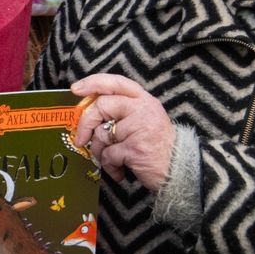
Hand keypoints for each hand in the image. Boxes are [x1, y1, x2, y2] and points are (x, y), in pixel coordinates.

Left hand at [72, 74, 175, 191]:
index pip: (116, 82)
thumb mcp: (144, 121)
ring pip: (102, 134)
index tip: (76, 89)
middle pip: (101, 105)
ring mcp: (140, 128)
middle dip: (85, 124)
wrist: (178, 171)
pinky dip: (110, 166)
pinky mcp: (135, 148)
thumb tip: (87, 112)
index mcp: (144, 100)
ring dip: (100, 151)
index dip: (93, 83)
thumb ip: (121, 112)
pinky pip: (108, 155)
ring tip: (112, 159)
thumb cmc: (156, 147)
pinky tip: (120, 171)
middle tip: (80, 139)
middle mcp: (143, 109)